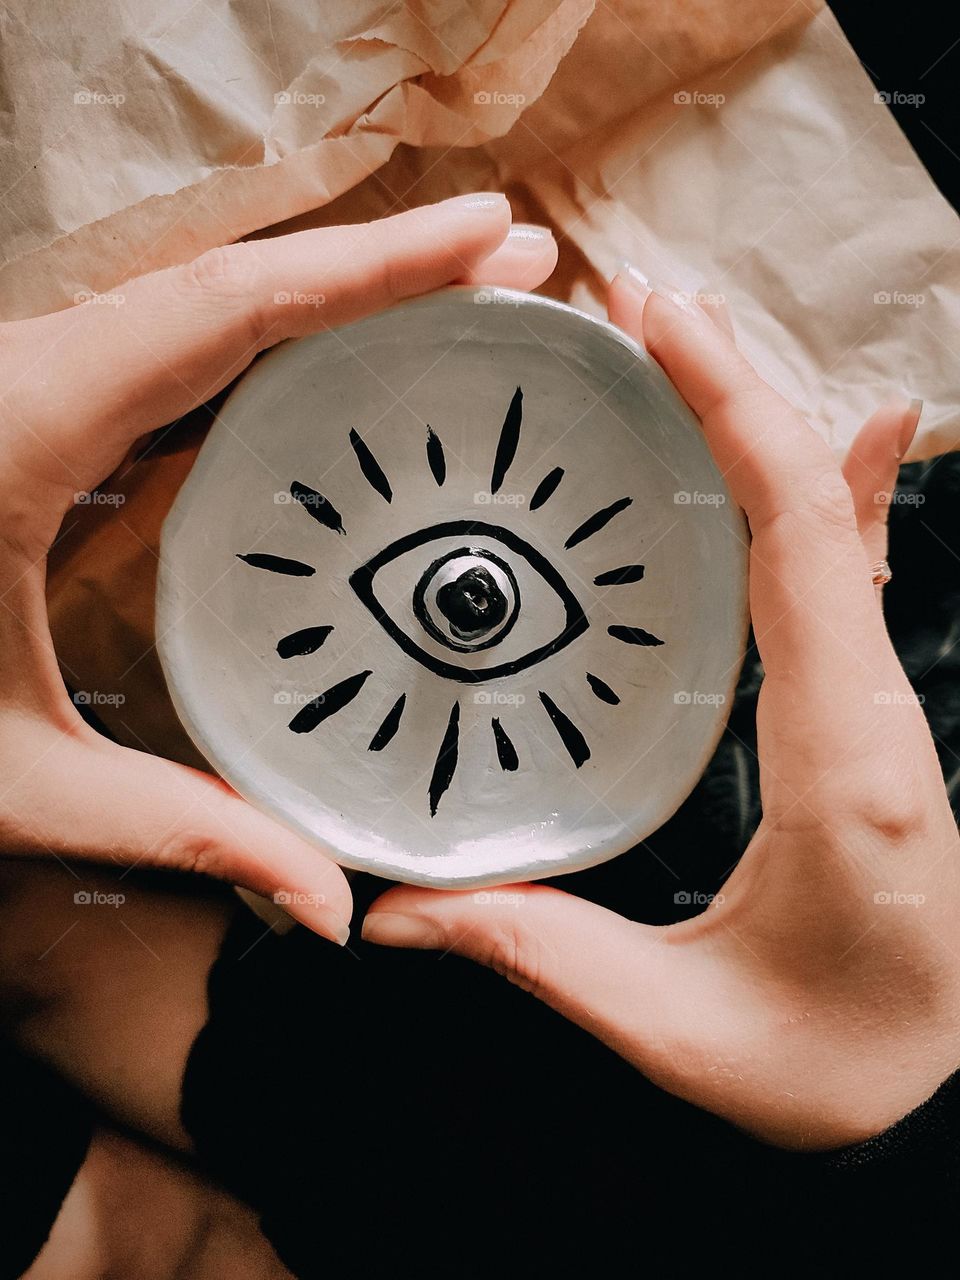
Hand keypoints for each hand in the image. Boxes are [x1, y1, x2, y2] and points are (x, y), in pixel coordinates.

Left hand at [0, 194, 556, 943]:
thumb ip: (181, 833)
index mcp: (23, 425)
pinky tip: (332, 376)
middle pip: (234, 285)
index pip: (232, 313)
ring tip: (451, 299)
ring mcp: (26, 381)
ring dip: (327, 296)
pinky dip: (264, 349)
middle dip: (381, 266)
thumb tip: (331, 907)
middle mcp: (25, 372)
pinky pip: (165, 355)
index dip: (372, 272)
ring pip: (200, 307)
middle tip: (507, 264)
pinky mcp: (28, 410)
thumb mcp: (19, 782)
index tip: (483, 239)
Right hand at [362, 267, 959, 1149]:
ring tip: (688, 353)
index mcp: (843, 765)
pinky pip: (849, 588)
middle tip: (645, 311)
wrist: (947, 1103)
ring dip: (770, 434)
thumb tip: (400, 917)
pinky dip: (834, 501)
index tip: (666, 329)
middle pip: (821, 512)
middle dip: (738, 394)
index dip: (737, 421)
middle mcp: (877, 717)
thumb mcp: (678, 1030)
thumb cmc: (837, 1074)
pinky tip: (847, 437)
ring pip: (839, 538)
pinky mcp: (865, 728)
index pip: (799, 550)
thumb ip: (538, 954)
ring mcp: (882, 716)